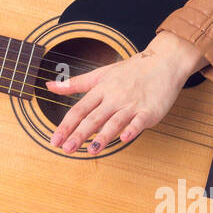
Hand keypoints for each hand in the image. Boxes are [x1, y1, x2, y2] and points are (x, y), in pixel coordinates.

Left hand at [44, 31, 205, 152]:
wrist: (164, 61)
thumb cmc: (131, 70)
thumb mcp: (100, 74)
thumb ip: (75, 83)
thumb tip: (49, 85)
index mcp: (101, 90)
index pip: (79, 109)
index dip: (66, 125)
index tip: (55, 140)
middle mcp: (114, 97)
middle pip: (93, 118)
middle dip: (79, 134)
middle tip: (66, 149)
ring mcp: (132, 104)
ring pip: (115, 121)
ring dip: (103, 136)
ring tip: (92, 151)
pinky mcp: (149, 110)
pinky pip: (139, 121)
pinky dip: (132, 129)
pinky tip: (125, 138)